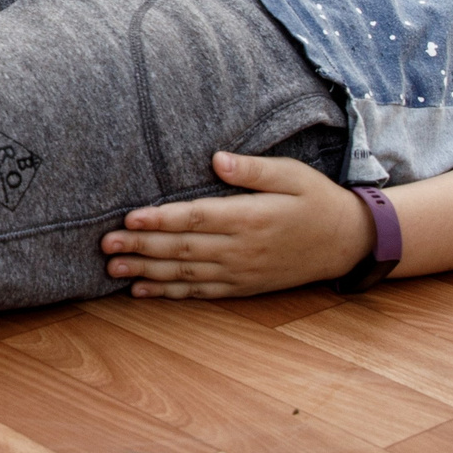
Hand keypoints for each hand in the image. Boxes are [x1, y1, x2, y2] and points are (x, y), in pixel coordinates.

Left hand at [99, 152, 372, 298]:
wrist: (347, 241)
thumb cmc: (316, 199)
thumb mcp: (291, 174)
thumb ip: (253, 169)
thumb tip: (217, 159)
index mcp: (250, 217)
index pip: (197, 218)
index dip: (161, 220)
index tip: (129, 218)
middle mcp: (242, 249)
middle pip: (183, 249)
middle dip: (142, 247)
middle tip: (105, 246)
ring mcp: (241, 271)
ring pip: (187, 274)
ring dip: (148, 272)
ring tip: (113, 270)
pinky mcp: (244, 286)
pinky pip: (201, 292)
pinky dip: (170, 293)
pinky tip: (142, 291)